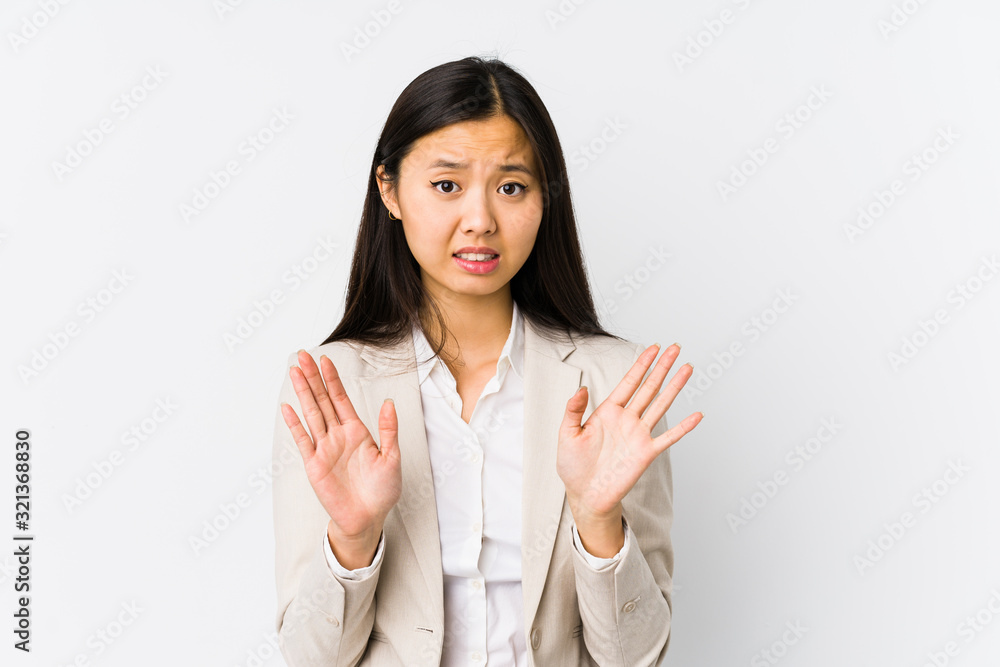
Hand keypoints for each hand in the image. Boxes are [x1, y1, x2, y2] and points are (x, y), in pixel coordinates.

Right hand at [281, 350, 401, 545]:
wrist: (367, 519)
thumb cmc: (382, 491)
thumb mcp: (392, 458)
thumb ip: (388, 430)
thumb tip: (388, 403)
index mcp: (357, 432)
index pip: (341, 399)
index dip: (332, 380)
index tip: (325, 360)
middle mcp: (338, 436)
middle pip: (322, 401)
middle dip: (313, 378)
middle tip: (302, 356)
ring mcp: (324, 449)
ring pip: (311, 414)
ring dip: (303, 393)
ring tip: (294, 372)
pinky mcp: (314, 464)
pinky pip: (303, 440)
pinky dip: (295, 424)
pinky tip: (288, 407)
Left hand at [557, 343, 702, 522]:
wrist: (585, 494)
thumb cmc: (573, 466)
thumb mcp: (566, 434)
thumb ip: (573, 410)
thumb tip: (581, 388)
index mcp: (608, 411)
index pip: (629, 382)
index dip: (641, 364)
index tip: (653, 348)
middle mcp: (627, 420)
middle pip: (649, 387)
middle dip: (662, 367)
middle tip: (676, 348)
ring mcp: (639, 435)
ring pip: (661, 405)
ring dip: (675, 387)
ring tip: (688, 368)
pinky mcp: (647, 453)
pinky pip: (669, 438)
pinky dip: (684, 427)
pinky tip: (697, 415)